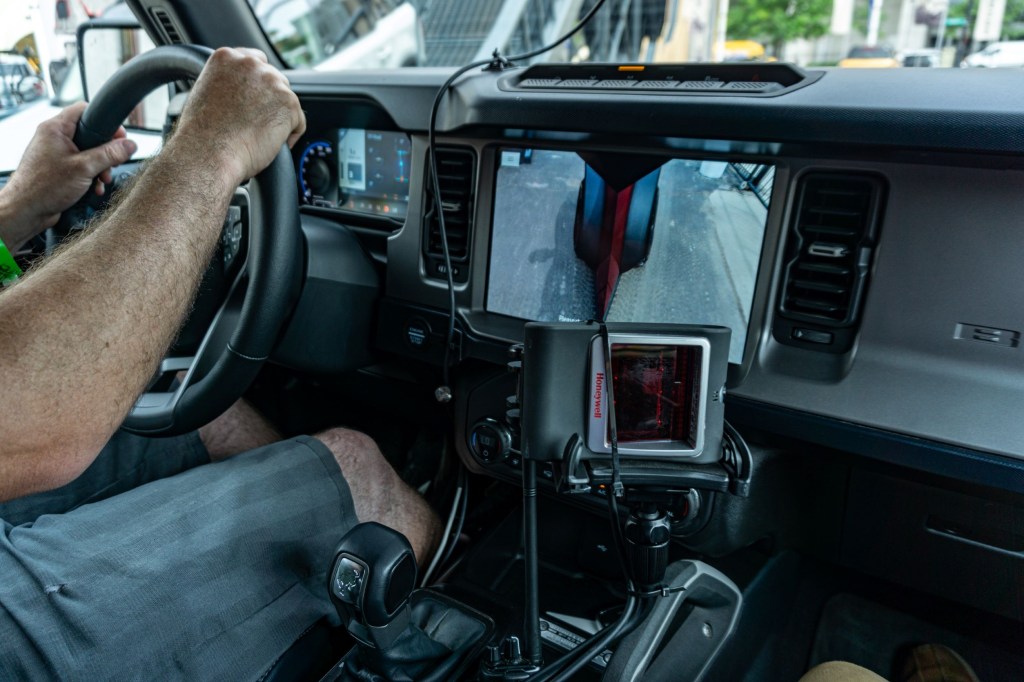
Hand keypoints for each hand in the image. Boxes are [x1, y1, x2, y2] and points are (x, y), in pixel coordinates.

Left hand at [0, 102, 137, 249]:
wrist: (26, 210)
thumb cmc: (43, 187)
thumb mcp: (84, 168)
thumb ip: (110, 154)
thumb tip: (129, 145)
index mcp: (55, 129)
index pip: (84, 110)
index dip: (105, 121)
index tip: (119, 136)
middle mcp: (54, 138)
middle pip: (90, 134)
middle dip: (105, 151)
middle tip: (113, 162)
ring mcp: (55, 153)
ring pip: (87, 152)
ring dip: (100, 167)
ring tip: (102, 179)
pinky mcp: (58, 168)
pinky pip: (81, 165)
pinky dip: (90, 175)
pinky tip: (93, 187)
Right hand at [169, 48, 305, 187]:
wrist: (210, 152)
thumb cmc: (203, 134)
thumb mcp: (205, 93)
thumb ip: (226, 83)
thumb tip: (242, 92)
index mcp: (227, 57)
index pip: (256, 60)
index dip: (259, 82)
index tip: (257, 98)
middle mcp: (250, 64)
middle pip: (275, 79)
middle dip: (271, 100)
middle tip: (258, 123)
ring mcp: (272, 81)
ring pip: (286, 100)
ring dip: (280, 117)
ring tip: (261, 136)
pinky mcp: (288, 102)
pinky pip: (298, 121)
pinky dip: (291, 134)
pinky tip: (274, 145)